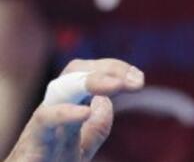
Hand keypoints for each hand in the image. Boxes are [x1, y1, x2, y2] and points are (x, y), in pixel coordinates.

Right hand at [5, 60, 143, 161]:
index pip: (88, 73)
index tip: (138, 78)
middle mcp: (53, 110)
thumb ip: (97, 127)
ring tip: (117, 85)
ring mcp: (41, 124)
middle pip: (75, 71)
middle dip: (107, 68)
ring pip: (59, 89)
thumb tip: (106, 101)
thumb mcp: (83, 148)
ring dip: (91, 81)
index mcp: (66, 108)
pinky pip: (45, 119)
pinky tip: (85, 113)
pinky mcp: (32, 143)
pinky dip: (64, 113)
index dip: (114, 69)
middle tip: (136, 81)